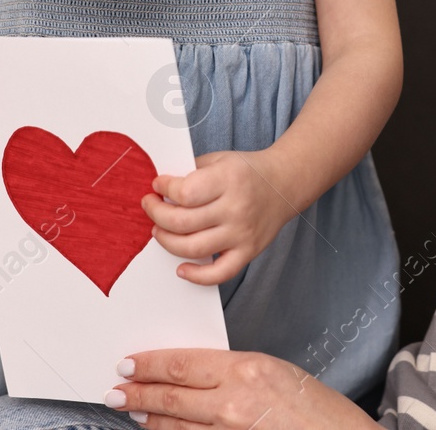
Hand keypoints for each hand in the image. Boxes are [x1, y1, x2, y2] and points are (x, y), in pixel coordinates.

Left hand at [108, 349, 377, 429]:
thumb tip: (199, 374)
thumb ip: (234, 372)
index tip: (129, 364)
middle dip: (137, 392)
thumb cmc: (317, 409)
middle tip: (115, 390)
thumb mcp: (275, 372)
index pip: (182, 364)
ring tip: (132, 410)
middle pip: (170, 395)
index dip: (149, 365)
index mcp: (245, 369)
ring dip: (149, 418)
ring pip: (175, 425)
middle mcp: (233, 402)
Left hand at [143, 150, 298, 284]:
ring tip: (159, 230)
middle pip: (183, 221)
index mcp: (229, 179)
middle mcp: (236, 208)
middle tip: (150, 206)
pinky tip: (181, 269)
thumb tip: (160, 189)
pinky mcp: (248, 251)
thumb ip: (192, 171)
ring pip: (193, 248)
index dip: (164, 189)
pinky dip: (197, 276)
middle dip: (157, 214)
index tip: (157, 185)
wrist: (285, 183)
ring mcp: (242, 233)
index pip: (185, 192)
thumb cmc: (248, 171)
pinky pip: (219, 273)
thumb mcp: (219, 159)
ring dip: (167, 241)